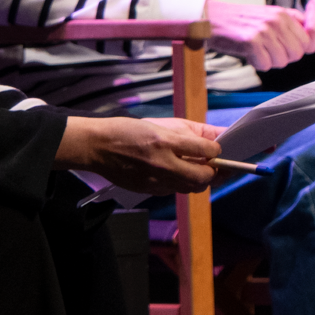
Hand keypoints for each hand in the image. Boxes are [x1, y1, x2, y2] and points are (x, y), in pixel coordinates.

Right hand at [55, 116, 220, 195]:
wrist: (98, 147)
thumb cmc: (128, 130)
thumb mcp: (160, 123)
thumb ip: (190, 131)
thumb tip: (214, 137)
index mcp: (166, 140)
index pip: (205, 150)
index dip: (216, 150)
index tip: (216, 149)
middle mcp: (163, 162)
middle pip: (203, 177)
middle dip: (215, 172)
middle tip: (217, 166)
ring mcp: (155, 179)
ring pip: (191, 188)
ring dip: (200, 180)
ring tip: (200, 170)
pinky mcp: (149, 190)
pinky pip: (174, 190)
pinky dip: (182, 183)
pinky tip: (179, 174)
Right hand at [205, 0, 311, 70]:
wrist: (211, 18)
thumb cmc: (238, 20)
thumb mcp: (267, 15)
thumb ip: (288, 24)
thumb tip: (307, 42)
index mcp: (283, 13)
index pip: (306, 41)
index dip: (295, 50)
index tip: (282, 49)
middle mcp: (276, 20)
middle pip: (296, 54)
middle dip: (283, 58)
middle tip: (267, 52)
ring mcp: (264, 31)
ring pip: (281, 61)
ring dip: (269, 61)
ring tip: (257, 51)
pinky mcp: (251, 41)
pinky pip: (265, 65)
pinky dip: (257, 63)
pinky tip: (248, 54)